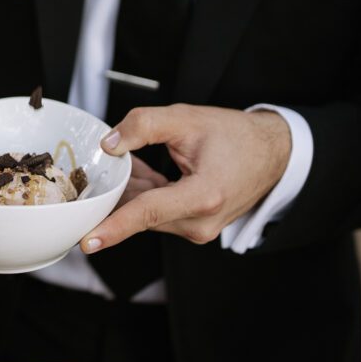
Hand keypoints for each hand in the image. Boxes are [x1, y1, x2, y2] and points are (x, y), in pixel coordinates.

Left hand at [81, 105, 291, 252]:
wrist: (273, 154)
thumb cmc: (236, 137)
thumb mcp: (187, 119)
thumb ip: (144, 125)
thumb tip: (110, 144)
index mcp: (204, 196)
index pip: (148, 212)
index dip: (115, 226)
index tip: (87, 241)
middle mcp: (200, 222)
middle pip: (140, 212)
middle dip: (116, 192)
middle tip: (97, 170)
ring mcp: (198, 229)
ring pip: (146, 213)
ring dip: (131, 190)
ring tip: (128, 161)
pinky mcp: (194, 227)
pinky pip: (157, 212)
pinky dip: (144, 193)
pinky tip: (139, 171)